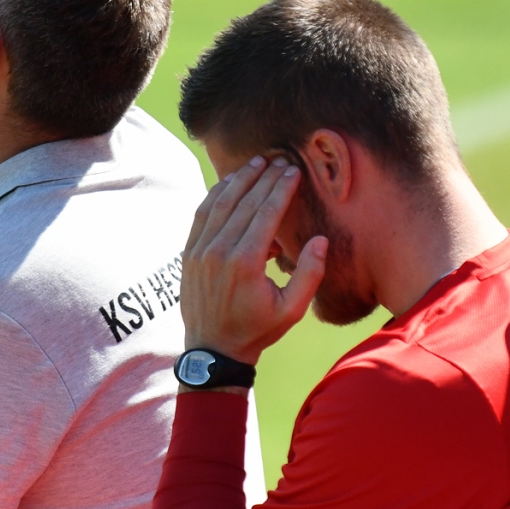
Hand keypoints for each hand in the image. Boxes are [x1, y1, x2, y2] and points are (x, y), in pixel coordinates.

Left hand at [181, 155, 324, 364]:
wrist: (212, 350)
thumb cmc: (256, 330)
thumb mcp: (292, 310)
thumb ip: (309, 274)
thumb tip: (320, 239)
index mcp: (245, 263)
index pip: (266, 213)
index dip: (281, 188)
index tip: (292, 170)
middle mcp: (219, 251)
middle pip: (244, 202)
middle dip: (263, 177)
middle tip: (278, 158)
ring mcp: (200, 251)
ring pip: (220, 204)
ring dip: (239, 179)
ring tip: (256, 162)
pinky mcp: (189, 254)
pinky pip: (202, 215)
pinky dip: (215, 195)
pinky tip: (228, 182)